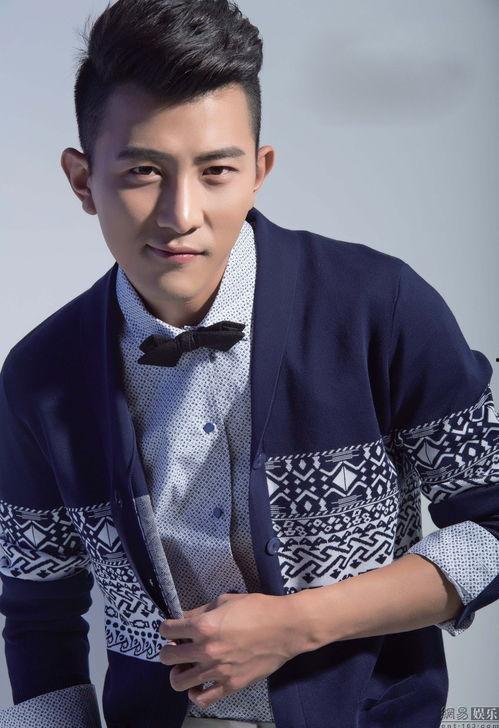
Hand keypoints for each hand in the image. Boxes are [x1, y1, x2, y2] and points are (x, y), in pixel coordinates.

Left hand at [158, 592, 302, 707]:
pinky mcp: (230, 686)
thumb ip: (201, 611)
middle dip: (168, 650)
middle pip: (167, 657)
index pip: (167, 630)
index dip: (167, 628)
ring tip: (186, 666)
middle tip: (178, 646)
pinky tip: (199, 684)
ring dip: (178, 672)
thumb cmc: (257, 608)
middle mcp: (205, 650)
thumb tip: (185, 618)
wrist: (285, 628)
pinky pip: (202, 699)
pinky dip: (195, 694)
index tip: (172, 628)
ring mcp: (217, 671)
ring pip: (178, 682)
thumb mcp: (226, 600)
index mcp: (203, 626)